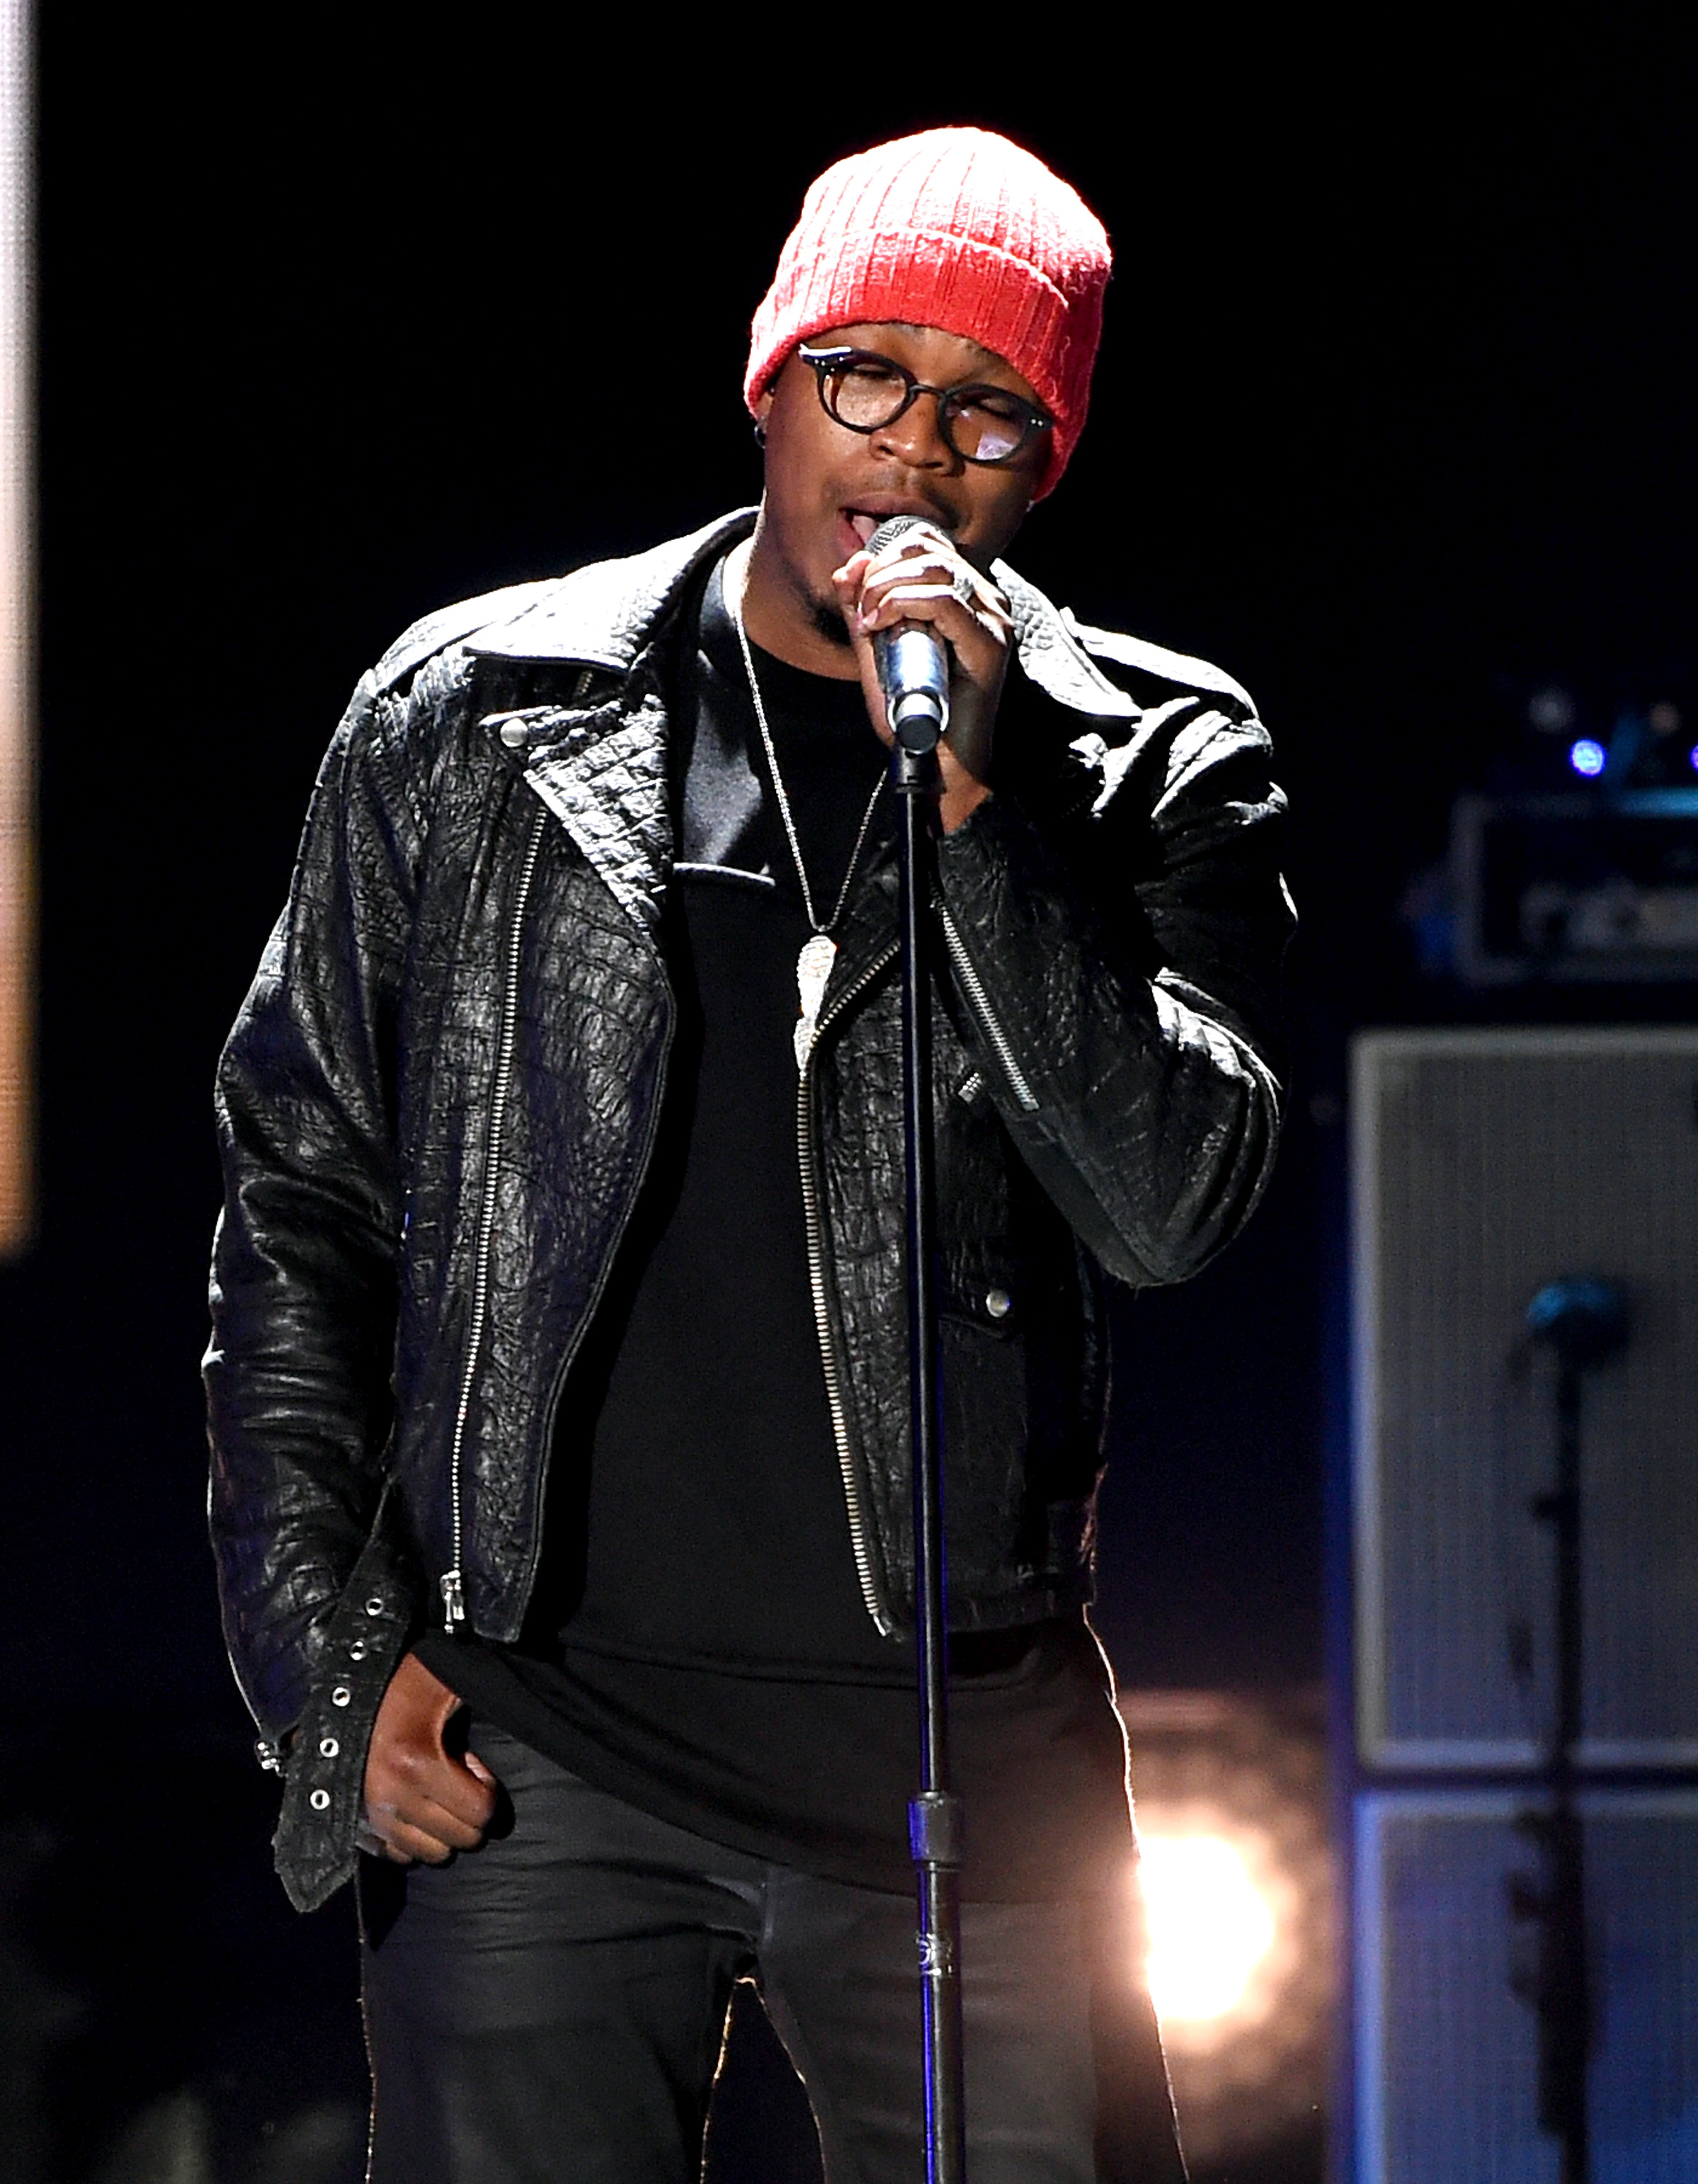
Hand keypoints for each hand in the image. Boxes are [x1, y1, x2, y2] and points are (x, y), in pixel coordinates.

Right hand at [360, 1650, 497, 1864]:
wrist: (349, 1692)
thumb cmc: (409, 1685)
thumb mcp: (449, 1685)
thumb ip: (485, 1699)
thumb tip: (525, 1708)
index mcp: (418, 1763)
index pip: (480, 1812)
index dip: (488, 1790)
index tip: (475, 1768)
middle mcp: (391, 1797)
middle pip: (460, 1838)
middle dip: (471, 1814)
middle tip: (460, 1782)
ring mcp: (372, 1815)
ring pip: (432, 1853)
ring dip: (445, 1831)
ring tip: (439, 1796)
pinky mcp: (359, 1825)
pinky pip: (399, 1855)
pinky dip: (415, 1839)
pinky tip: (418, 1810)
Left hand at [830, 525, 1012, 832]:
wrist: (938, 765)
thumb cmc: (913, 714)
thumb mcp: (878, 652)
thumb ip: (864, 609)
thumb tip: (849, 566)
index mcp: (968, 597)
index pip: (928, 542)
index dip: (886, 554)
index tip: (860, 593)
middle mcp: (988, 603)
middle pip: (929, 549)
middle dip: (881, 572)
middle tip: (860, 612)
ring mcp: (994, 622)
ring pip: (936, 569)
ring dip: (887, 589)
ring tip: (869, 623)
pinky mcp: (990, 645)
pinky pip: (943, 601)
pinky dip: (901, 605)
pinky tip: (880, 627)